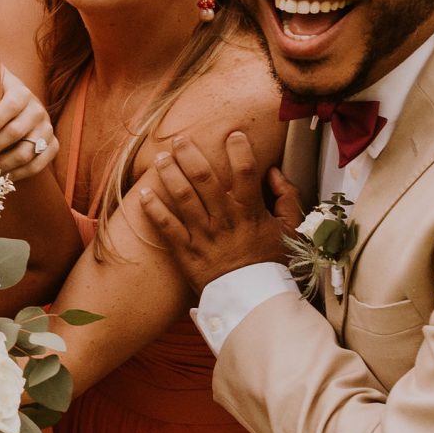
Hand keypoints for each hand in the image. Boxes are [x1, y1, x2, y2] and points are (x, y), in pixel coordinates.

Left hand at [0, 48, 57, 179]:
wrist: (19, 107)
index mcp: (23, 93)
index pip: (11, 106)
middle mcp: (39, 111)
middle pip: (17, 133)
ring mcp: (47, 130)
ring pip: (27, 152)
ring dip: (4, 165)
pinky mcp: (52, 147)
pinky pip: (39, 164)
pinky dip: (19, 174)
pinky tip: (0, 179)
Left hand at [134, 131, 300, 290]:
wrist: (253, 299)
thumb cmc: (272, 261)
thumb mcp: (290, 230)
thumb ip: (287, 197)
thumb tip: (273, 172)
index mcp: (250, 212)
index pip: (245, 173)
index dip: (239, 150)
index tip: (233, 133)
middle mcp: (225, 220)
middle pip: (204, 179)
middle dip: (190, 155)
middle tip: (179, 139)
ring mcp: (203, 235)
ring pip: (182, 197)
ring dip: (169, 174)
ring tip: (160, 158)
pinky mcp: (186, 251)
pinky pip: (166, 226)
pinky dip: (153, 209)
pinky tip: (143, 193)